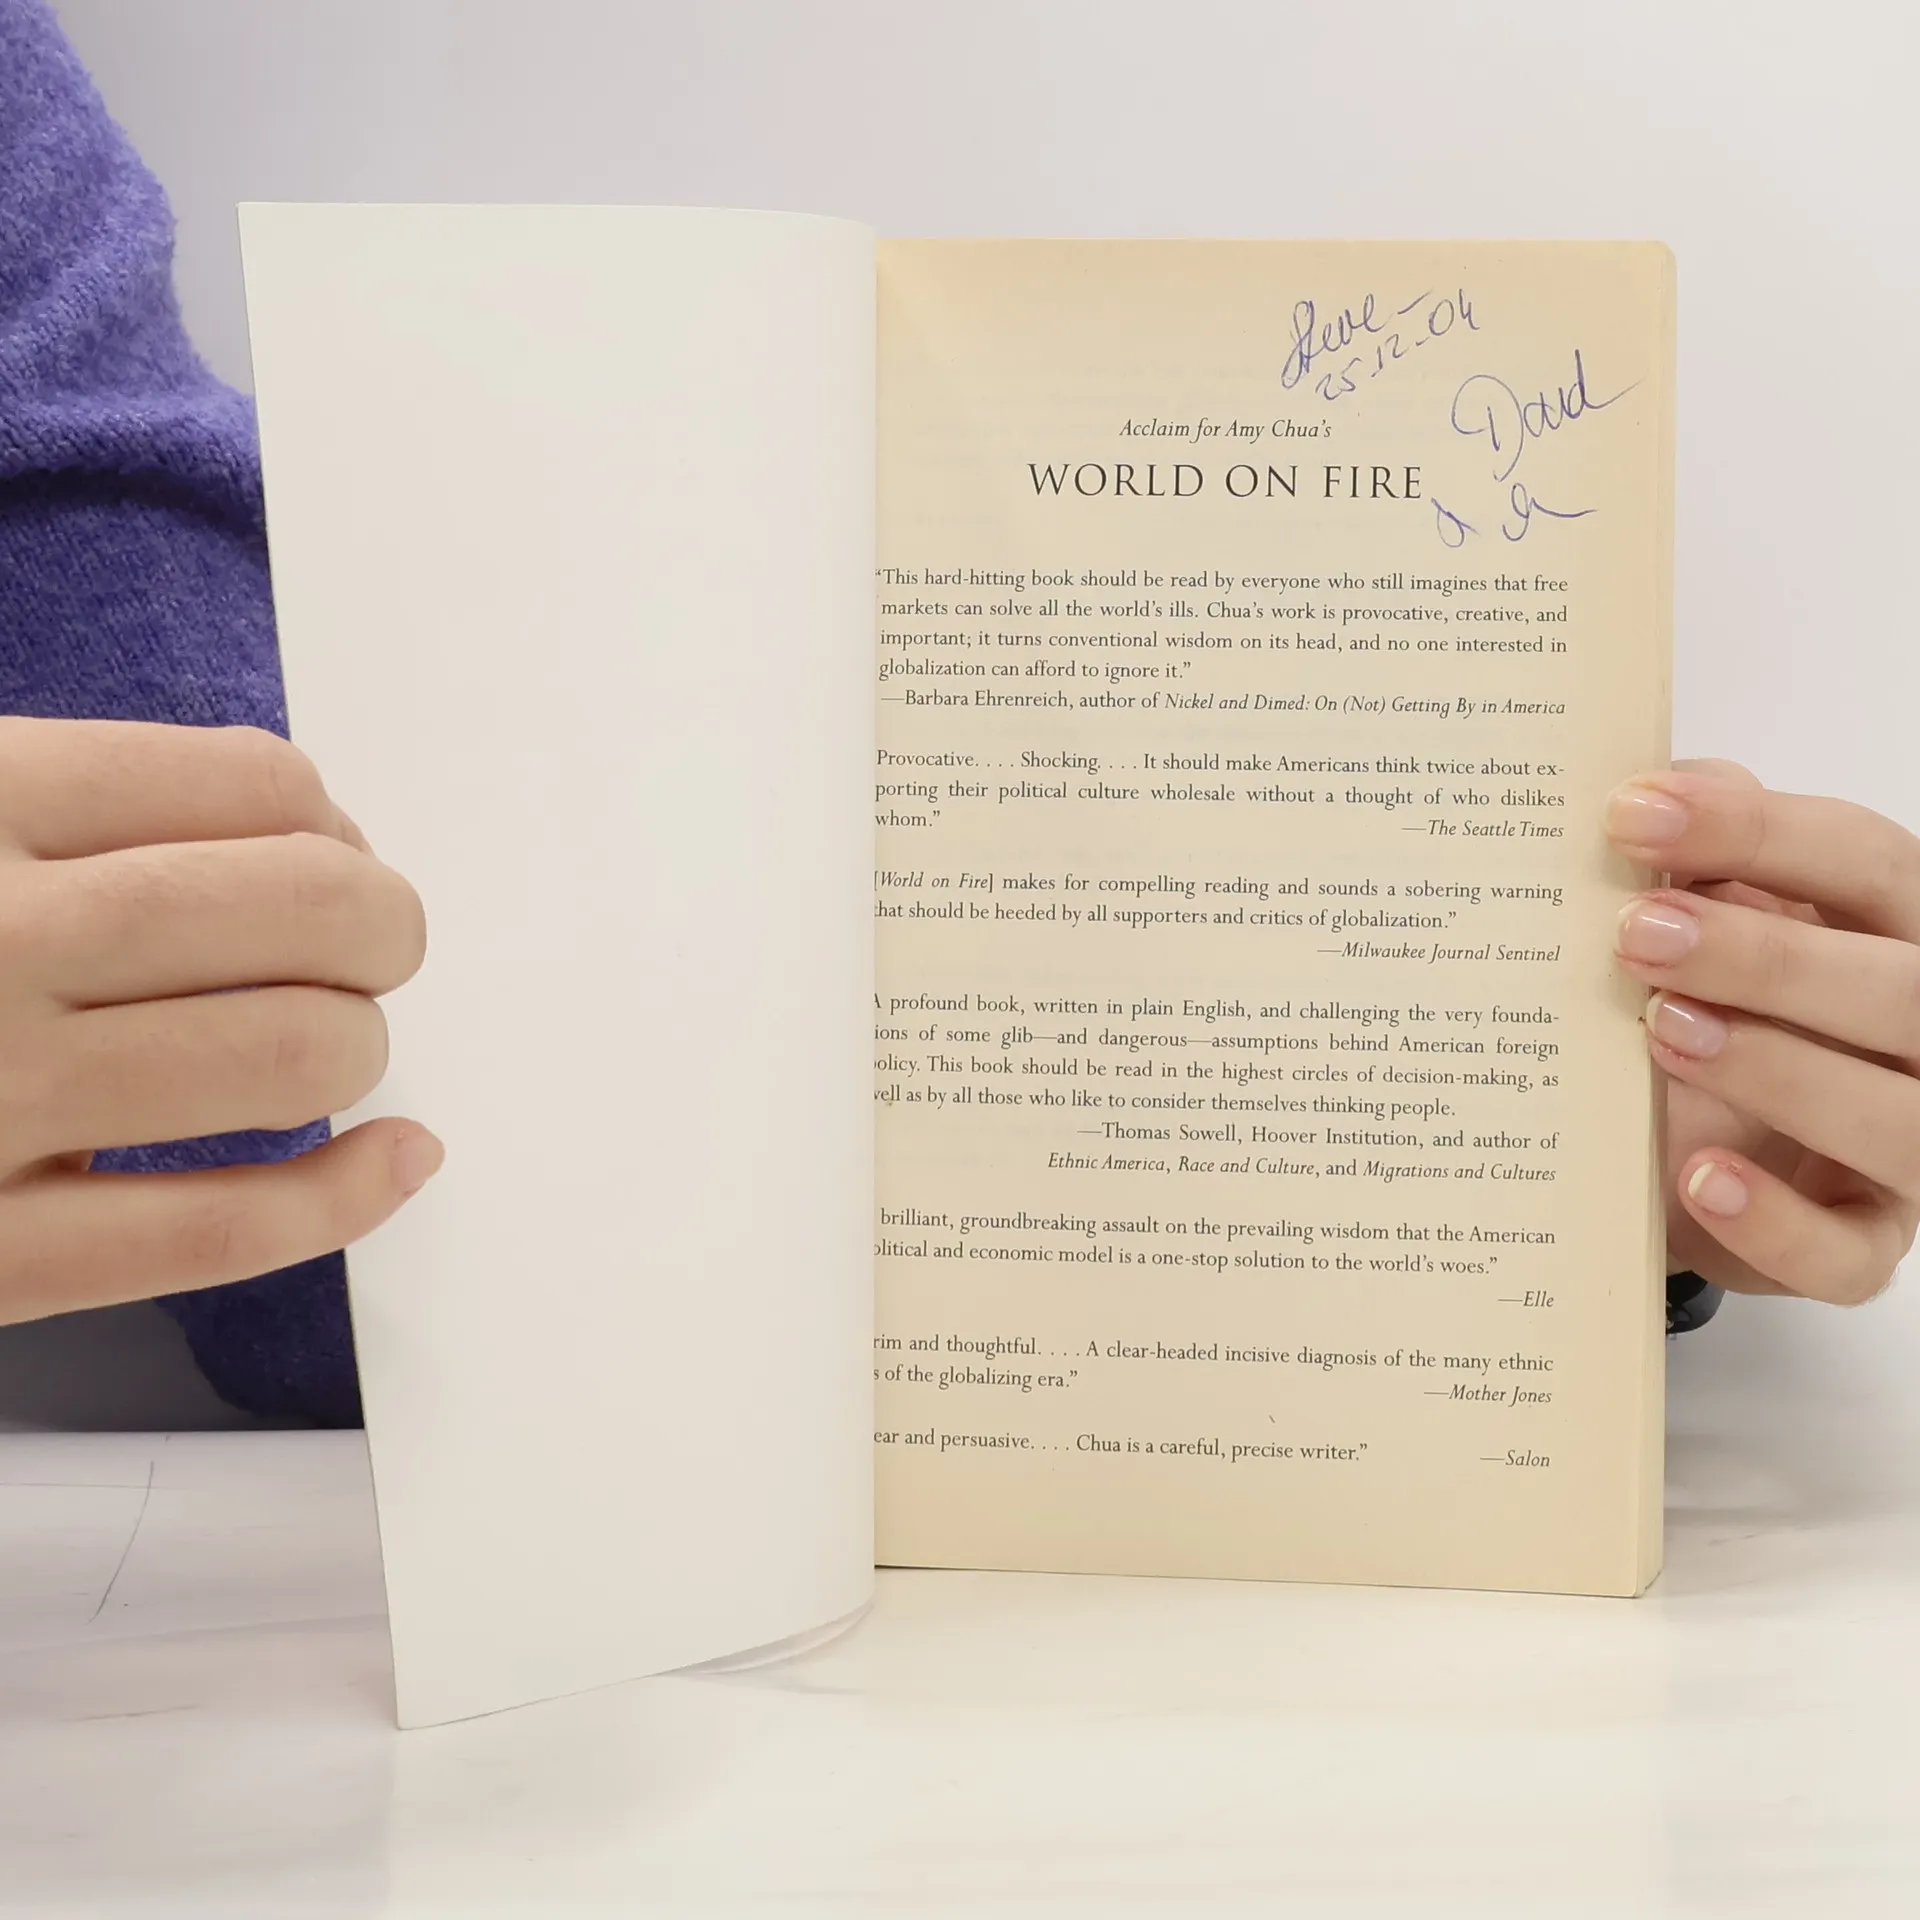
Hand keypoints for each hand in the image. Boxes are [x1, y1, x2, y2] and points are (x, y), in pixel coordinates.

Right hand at [0, 718, 436, 1325]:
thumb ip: (50, 795)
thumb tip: (288, 815)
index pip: (253, 786)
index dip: (334, 826)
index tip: (336, 854)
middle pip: (306, 913)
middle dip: (380, 927)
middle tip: (373, 946)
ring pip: (285, 1058)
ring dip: (356, 1043)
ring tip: (336, 1037)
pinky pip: (205, 1233)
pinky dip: (336, 1201)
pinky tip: (394, 1160)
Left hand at [1607, 759, 1918, 1305]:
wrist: (1685, 1143)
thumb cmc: (1717, 1004)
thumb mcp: (1707, 914)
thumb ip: (1697, 850)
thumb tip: (1661, 785)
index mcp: (1894, 931)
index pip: (1868, 862)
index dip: (1758, 831)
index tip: (1635, 814)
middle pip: (1896, 988)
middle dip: (1765, 956)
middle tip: (1635, 932)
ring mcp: (1905, 1149)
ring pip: (1898, 1120)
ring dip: (1779, 1070)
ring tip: (1660, 1031)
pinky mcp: (1858, 1243)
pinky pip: (1845, 1254)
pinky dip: (1775, 1221)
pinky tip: (1703, 1176)